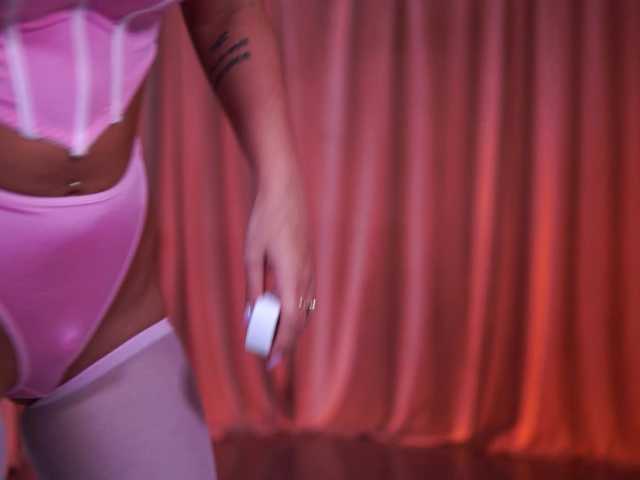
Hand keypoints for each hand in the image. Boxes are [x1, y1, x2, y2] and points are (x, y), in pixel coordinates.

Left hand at [244, 172, 314, 367]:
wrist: (284, 190)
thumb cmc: (265, 220)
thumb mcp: (252, 255)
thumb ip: (252, 287)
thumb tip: (250, 315)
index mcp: (292, 276)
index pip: (290, 322)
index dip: (281, 345)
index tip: (271, 361)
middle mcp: (306, 277)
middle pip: (300, 321)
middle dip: (286, 342)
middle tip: (269, 355)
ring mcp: (310, 269)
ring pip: (305, 310)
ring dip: (291, 328)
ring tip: (273, 337)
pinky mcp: (308, 263)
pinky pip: (306, 297)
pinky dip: (296, 312)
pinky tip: (282, 312)